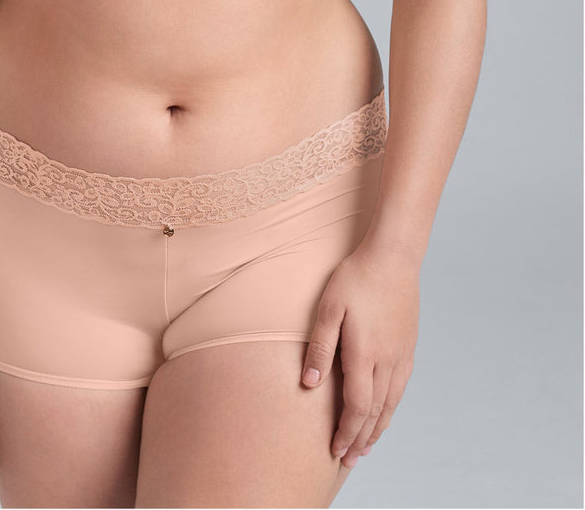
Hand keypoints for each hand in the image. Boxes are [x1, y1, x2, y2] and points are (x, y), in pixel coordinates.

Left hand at [300, 242, 419, 468]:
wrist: (393, 257)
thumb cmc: (356, 277)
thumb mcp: (328, 307)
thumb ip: (319, 347)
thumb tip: (308, 384)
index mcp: (365, 354)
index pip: (357, 407)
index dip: (347, 432)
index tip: (336, 451)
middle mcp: (388, 360)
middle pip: (376, 413)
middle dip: (361, 439)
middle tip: (349, 460)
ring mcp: (402, 354)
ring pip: (391, 404)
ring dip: (378, 428)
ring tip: (366, 446)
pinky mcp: (409, 346)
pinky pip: (401, 388)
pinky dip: (391, 408)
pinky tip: (384, 412)